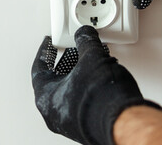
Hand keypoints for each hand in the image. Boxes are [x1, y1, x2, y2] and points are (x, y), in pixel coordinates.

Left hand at [31, 26, 161, 144]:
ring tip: (93, 61)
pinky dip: (89, 86)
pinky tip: (102, 77)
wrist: (122, 121)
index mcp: (45, 97)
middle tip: (74, 50)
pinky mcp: (88, 126)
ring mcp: (71, 123)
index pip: (39, 69)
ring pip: (70, 92)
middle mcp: (54, 114)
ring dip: (81, 74)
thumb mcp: (91, 58)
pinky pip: (83, 101)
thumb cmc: (100, 97)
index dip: (45, 52)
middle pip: (55, 81)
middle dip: (67, 63)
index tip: (48, 43)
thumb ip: (86, 42)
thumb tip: (85, 35)